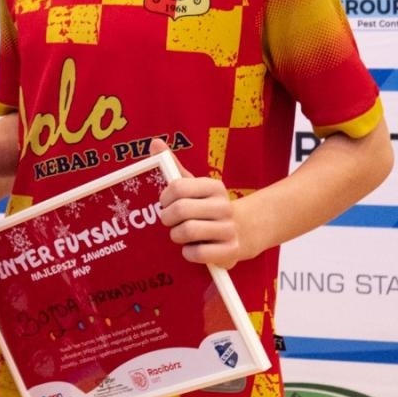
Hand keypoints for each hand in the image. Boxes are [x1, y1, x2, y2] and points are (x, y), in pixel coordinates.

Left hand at [156, 139, 245, 269]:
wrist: (243, 231)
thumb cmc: (207, 208)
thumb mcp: (194, 186)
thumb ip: (173, 166)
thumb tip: (154, 142)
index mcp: (214, 187)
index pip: (177, 187)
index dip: (164, 198)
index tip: (165, 203)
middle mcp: (224, 206)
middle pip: (180, 210)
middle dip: (167, 218)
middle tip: (170, 221)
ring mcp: (229, 229)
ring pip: (187, 232)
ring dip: (176, 236)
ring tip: (180, 235)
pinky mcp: (231, 251)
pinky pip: (197, 253)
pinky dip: (188, 253)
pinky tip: (191, 249)